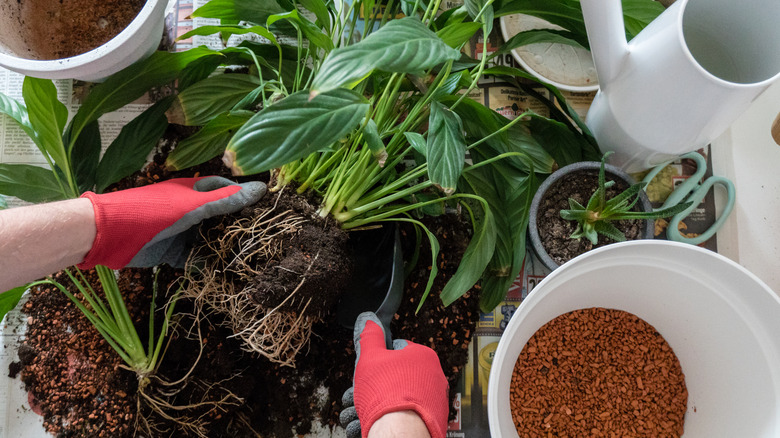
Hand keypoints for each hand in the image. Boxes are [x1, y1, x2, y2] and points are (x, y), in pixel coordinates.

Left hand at [78, 176, 265, 268]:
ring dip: (222, 247)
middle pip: (217, 216)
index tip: (263, 208)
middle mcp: (187, 209)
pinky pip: (193, 258)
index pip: (223, 189)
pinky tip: (222, 272)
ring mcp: (179, 231)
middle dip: (235, 226)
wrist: (108, 234)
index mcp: (192, 191)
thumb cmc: (151, 211)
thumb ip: (226, 201)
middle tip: (260, 236)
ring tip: (247, 257)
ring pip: (207, 238)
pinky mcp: (171, 252)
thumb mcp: (193, 206)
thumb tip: (261, 190)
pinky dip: (205, 264)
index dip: (241, 196)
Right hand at [340, 312, 448, 437]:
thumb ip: (370, 337)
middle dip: (379, 386)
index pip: (397, 351)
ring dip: (383, 403)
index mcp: (423, 356)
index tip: (371, 372)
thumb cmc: (386, 392)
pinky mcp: (433, 420)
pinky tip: (380, 422)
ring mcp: (436, 400)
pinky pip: (410, 416)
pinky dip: (395, 418)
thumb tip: (369, 321)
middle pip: (399, 377)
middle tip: (365, 394)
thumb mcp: (370, 357)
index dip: (380, 361)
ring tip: (367, 411)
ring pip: (403, 397)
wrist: (400, 431)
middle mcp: (435, 377)